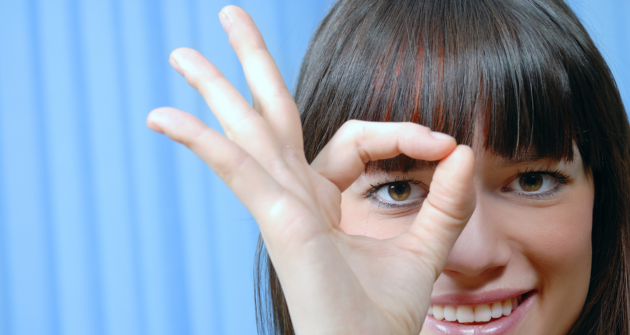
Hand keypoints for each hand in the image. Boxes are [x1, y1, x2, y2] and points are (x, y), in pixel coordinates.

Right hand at [147, 5, 475, 334]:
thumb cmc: (384, 317)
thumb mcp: (426, 248)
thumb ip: (448, 199)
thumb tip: (465, 148)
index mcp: (323, 197)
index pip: (357, 137)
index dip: (402, 131)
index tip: (445, 145)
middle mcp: (296, 196)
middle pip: (271, 114)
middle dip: (251, 64)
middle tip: (227, 17)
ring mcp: (281, 207)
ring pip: (245, 132)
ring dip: (213, 88)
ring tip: (179, 54)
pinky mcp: (278, 223)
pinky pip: (237, 172)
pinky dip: (202, 143)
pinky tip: (163, 117)